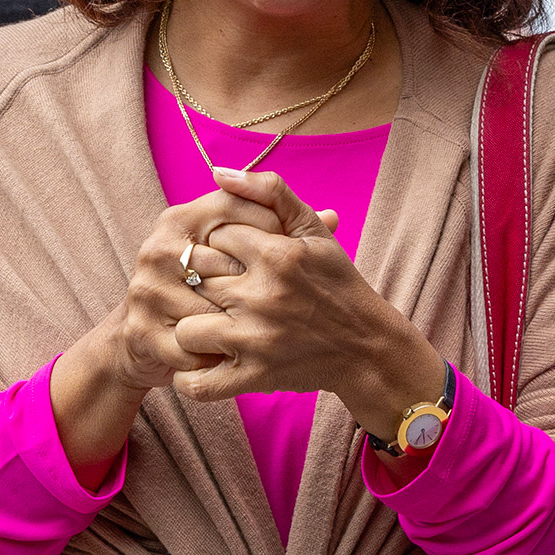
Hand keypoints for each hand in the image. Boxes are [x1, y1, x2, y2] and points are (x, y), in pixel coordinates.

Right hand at [52, 183, 294, 475]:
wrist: (145, 335)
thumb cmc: (204, 287)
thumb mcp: (236, 251)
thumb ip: (279, 226)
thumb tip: (334, 217)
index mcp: (183, 219)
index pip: (240, 212)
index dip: (275, 237)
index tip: (296, 262)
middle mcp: (158, 247)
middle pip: (227, 263)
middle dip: (261, 288)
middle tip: (290, 307)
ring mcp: (147, 290)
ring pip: (212, 309)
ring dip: (244, 328)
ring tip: (270, 335)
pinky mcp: (143, 331)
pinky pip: (195, 347)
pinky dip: (221, 357)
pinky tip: (238, 359)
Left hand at [175, 168, 444, 435]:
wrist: (367, 347)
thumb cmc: (337, 283)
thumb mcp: (313, 230)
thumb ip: (269, 191)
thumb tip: (218, 172)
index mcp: (277, 255)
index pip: (214, 237)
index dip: (217, 245)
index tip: (231, 256)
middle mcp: (263, 296)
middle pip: (196, 278)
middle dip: (200, 283)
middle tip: (215, 290)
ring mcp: (256, 341)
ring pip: (188, 328)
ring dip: (193, 327)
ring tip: (209, 324)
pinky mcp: (254, 378)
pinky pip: (198, 382)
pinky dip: (191, 377)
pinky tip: (202, 362)